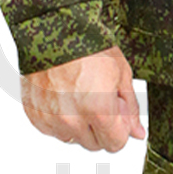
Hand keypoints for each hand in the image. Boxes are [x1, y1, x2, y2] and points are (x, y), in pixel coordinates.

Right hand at [20, 45, 146, 150]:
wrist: (54, 29)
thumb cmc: (88, 46)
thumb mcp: (121, 74)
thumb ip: (130, 109)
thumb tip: (137, 133)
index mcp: (99, 111)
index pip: (115, 144)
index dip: (119, 129)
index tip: (116, 113)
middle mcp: (73, 120)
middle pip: (94, 144)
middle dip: (100, 127)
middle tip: (97, 100)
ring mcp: (51, 119)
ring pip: (72, 138)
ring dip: (78, 124)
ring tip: (78, 95)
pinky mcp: (35, 115)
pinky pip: (52, 129)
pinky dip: (58, 118)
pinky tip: (62, 96)